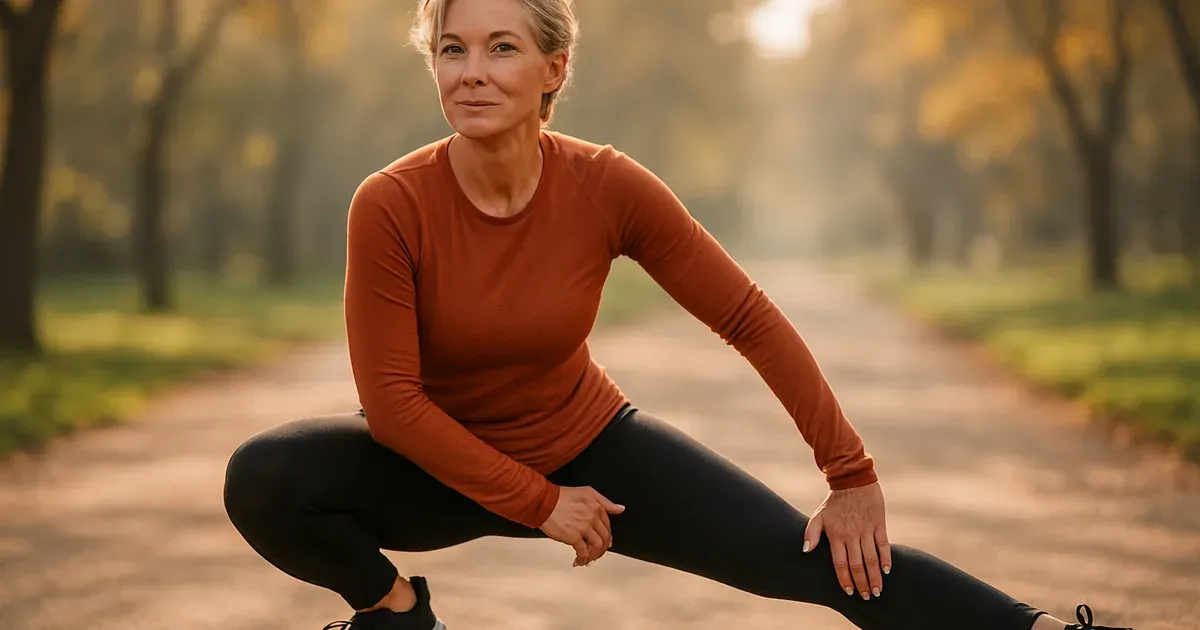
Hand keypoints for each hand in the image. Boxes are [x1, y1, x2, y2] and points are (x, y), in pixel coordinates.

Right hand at [538, 486, 624, 566]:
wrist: (544, 502)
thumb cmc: (561, 496)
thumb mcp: (587, 492)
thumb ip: (605, 501)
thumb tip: (620, 508)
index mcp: (596, 506)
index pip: (607, 524)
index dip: (607, 535)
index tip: (606, 541)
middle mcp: (592, 517)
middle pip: (605, 537)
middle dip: (603, 547)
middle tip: (598, 553)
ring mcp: (584, 528)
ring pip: (597, 546)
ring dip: (594, 555)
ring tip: (589, 558)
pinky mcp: (573, 537)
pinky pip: (583, 552)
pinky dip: (583, 559)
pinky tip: (580, 561)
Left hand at [803, 481, 890, 600]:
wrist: (852, 481)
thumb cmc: (834, 502)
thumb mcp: (818, 516)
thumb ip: (811, 534)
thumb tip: (806, 551)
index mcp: (836, 535)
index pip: (840, 564)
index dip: (845, 580)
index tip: (849, 592)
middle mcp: (851, 535)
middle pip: (857, 565)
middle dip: (862, 583)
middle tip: (866, 597)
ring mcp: (866, 530)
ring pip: (872, 558)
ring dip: (875, 576)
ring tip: (877, 591)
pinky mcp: (878, 524)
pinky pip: (883, 545)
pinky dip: (886, 559)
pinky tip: (887, 571)